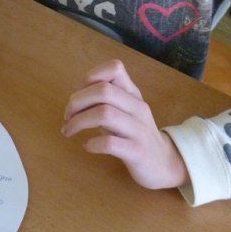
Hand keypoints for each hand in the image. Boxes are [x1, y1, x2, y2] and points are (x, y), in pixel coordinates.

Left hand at [62, 59, 188, 190]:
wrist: (163, 163)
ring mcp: (138, 129)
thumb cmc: (135, 133)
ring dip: (79, 122)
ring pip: (105, 114)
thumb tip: (76, 96)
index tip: (80, 93)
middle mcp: (137, 107)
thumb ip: (106, 99)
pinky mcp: (137, 152)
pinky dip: (92, 143)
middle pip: (103, 90)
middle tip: (67, 116)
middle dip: (78, 101)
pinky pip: (110, 143)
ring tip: (69, 131)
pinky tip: (87, 146)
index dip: (91, 76)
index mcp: (132, 94)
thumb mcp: (124, 110)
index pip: (115, 68)